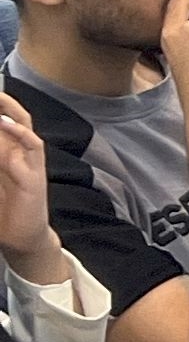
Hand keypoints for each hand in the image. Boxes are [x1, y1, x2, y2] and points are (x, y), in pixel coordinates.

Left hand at [0, 92, 57, 271]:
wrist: (23, 241)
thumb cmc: (5, 213)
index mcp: (8, 153)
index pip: (3, 122)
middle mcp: (20, 153)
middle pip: (15, 116)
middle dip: (3, 101)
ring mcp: (30, 162)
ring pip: (24, 126)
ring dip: (9, 110)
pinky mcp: (34, 176)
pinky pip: (32, 146)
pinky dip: (20, 132)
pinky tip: (6, 123)